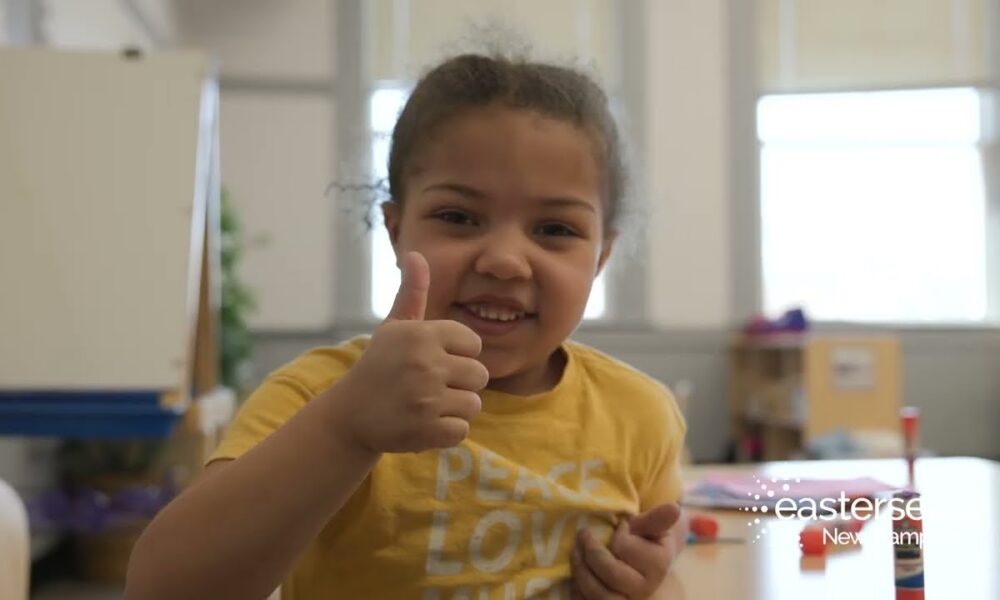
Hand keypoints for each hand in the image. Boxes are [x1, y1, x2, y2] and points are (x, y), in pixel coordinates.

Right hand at [331, 251, 489, 452]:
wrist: (349, 415)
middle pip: (480, 375)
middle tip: (431, 386)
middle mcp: (425, 364)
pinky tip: (424, 423)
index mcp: (421, 335)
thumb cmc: (379, 366)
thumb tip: (416, 254)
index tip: (433, 360)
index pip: (472, 344)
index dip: (457, 354)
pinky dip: (446, 431)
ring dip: (454, 408)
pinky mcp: (426, 430)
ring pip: (473, 404)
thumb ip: (412, 293)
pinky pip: (462, 430)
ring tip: (427, 404)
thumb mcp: (393, 327)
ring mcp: (426, 399)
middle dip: (460, 383)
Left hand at [570, 504, 682, 598]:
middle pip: (610, 574)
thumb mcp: (650, 526)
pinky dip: (576, 588)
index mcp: (658, 566)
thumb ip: (657, 518)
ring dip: (579, 568)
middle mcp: (644, 590)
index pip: (625, 548)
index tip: (619, 526)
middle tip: (582, 534)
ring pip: (596, 594)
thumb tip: (674, 508)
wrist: (642, 563)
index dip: (618, 535)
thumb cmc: (644, 539)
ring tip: (575, 550)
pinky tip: (577, 571)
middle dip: (591, 551)